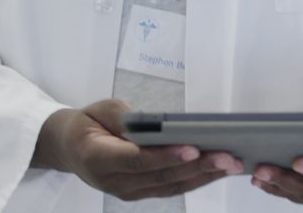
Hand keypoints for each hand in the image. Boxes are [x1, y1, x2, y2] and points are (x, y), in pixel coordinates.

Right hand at [32, 99, 242, 199]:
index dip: (166, 156)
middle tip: (228, 156)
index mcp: (97, 158)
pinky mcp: (140, 193)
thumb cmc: (89, 123)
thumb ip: (126, 117)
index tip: (194, 149)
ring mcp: (127, 191)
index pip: (137, 159)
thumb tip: (156, 123)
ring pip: (170, 186)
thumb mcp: (101, 109)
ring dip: (204, 176)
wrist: (69, 147)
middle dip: (198, 166)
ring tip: (232, 164)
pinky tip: (219, 171)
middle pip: (160, 175)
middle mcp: (112, 181)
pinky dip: (197, 180)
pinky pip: (171, 188)